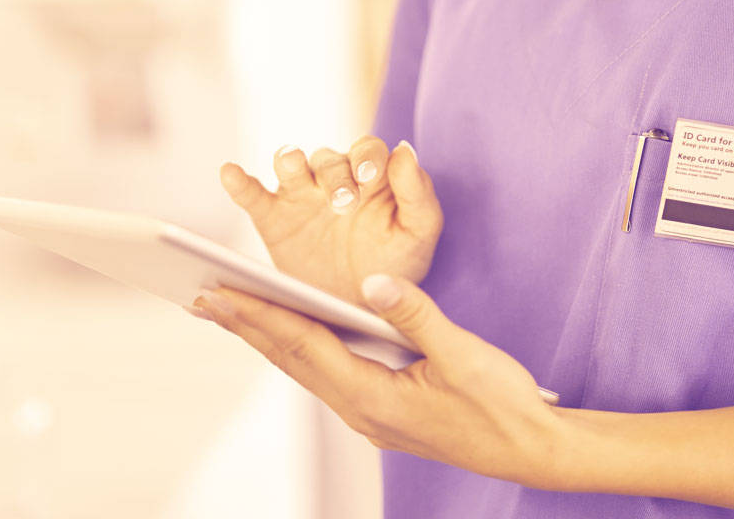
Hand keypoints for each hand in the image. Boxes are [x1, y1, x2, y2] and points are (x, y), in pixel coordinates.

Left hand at [188, 274, 565, 488]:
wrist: (531, 450)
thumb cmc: (502, 405)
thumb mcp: (462, 353)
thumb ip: (415, 315)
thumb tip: (373, 284)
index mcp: (375, 398)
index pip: (305, 347)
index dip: (259, 316)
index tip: (219, 293)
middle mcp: (363, 411)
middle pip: (293, 360)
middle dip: (246, 326)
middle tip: (202, 297)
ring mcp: (370, 415)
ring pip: (306, 369)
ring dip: (267, 338)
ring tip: (231, 310)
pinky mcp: (382, 411)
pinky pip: (327, 374)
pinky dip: (300, 349)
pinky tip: (291, 332)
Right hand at [219, 136, 441, 307]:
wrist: (360, 310)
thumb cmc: (396, 266)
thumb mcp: (418, 235)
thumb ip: (418, 193)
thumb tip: (405, 150)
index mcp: (372, 178)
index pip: (367, 150)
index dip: (367, 158)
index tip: (368, 177)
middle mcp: (334, 179)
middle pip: (328, 158)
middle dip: (334, 175)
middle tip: (342, 204)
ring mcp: (301, 197)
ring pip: (290, 162)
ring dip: (291, 162)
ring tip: (294, 173)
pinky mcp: (272, 218)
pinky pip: (252, 194)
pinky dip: (238, 181)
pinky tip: (231, 173)